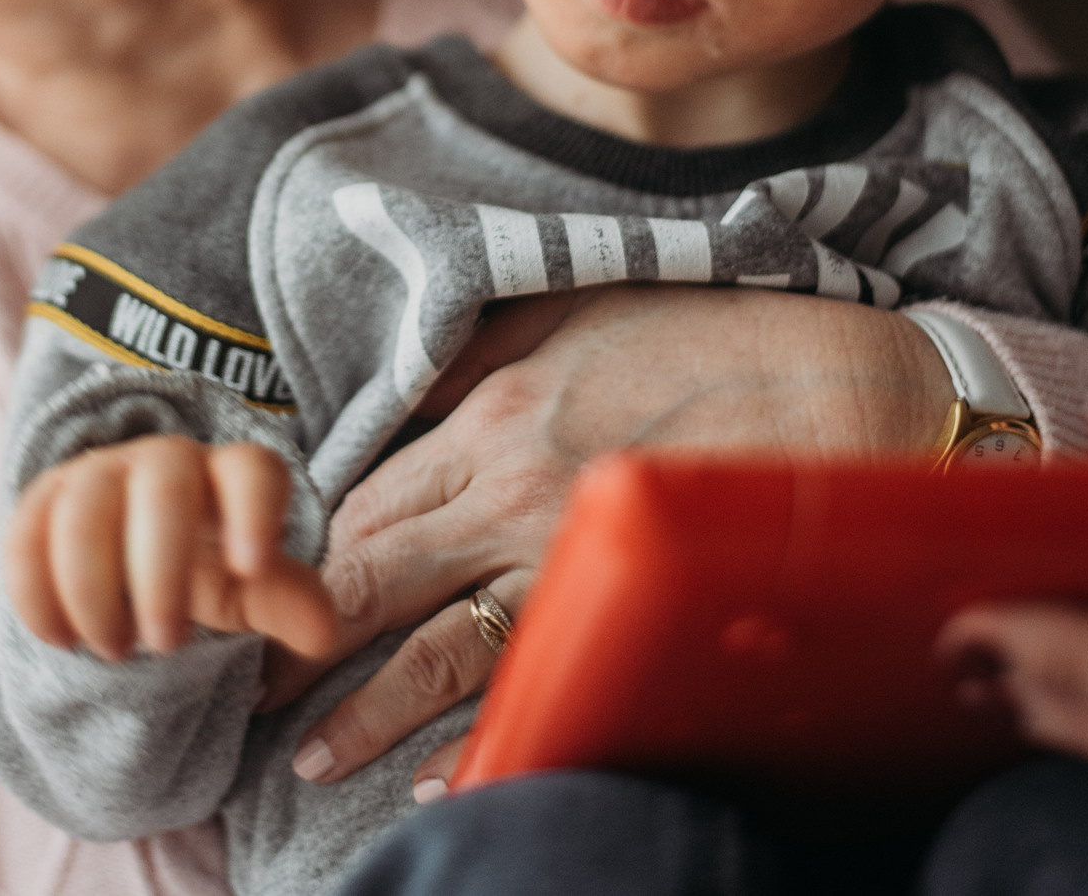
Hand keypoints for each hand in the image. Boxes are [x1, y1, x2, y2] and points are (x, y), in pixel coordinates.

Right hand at [5, 435, 337, 662]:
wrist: (132, 562)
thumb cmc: (209, 570)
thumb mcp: (251, 592)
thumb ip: (287, 602)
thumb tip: (326, 631)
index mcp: (230, 476)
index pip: (252, 470)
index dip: (254, 510)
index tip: (253, 567)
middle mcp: (165, 460)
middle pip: (163, 486)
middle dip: (160, 571)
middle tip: (165, 645)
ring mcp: (98, 472)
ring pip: (86, 510)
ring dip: (94, 589)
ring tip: (114, 649)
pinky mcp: (42, 499)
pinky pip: (25, 534)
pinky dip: (36, 593)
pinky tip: (58, 638)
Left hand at [263, 285, 952, 791]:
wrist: (846, 389)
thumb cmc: (713, 337)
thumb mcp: (577, 306)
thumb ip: (484, 350)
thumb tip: (413, 386)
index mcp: (493, 414)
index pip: (365, 501)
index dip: (301, 553)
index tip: (261, 588)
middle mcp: (508, 491)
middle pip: (374, 577)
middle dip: (298, 636)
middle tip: (241, 684)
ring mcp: (563, 558)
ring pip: (434, 647)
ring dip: (363, 708)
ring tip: (307, 757)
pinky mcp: (620, 605)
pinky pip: (531, 681)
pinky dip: (480, 737)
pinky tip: (435, 781)